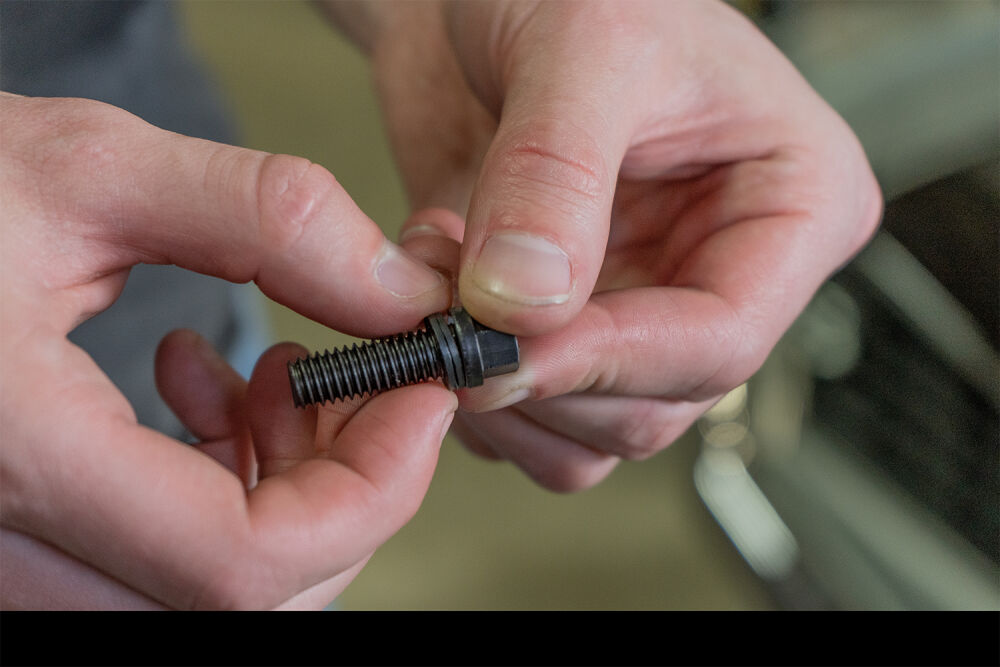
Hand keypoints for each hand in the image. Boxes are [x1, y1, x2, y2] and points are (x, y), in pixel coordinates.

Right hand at [0, 93, 455, 608]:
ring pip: (211, 585)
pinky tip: (206, 386)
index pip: (243, 567)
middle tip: (362, 370)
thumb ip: (261, 219)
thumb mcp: (84, 167)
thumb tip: (399, 287)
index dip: (373, 491)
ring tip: (279, 368)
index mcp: (14, 459)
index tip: (424, 392)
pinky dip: (225, 484)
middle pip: (247, 594)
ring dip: (291, 484)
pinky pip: (159, 555)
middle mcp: (1, 544)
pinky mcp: (22, 530)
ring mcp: (8, 553)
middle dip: (348, 483)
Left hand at [335, 0, 881, 489]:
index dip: (615, 360)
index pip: (725, 335)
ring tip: (439, 289)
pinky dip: (471, 384)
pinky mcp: (569, 326)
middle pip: (655, 402)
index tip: (514, 350)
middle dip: (545, 379)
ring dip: (499, 389)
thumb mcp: (581, 47)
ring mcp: (641, 305)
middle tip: (452, 326)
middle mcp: (721, 270)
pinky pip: (532, 415)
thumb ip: (555, 174)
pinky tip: (435, 301)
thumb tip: (528, 299)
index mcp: (789, 205)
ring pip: (591, 430)